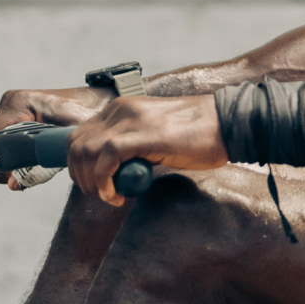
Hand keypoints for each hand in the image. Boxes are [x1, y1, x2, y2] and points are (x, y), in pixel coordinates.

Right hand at [0, 87, 113, 187]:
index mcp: (19, 104)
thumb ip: (38, 167)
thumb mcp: (65, 144)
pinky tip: (21, 165)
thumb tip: (13, 184)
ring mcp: (12, 108)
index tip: (9, 177)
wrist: (99, 102)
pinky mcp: (16, 114)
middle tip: (12, 179)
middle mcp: (11, 103)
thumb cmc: (88, 117)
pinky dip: (5, 154)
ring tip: (17, 174)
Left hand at [67, 95, 227, 205]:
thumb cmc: (200, 135)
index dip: (79, 162)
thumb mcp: (156, 134)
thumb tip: (118, 170)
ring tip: (109, 195)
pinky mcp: (141, 135)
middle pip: (76, 144)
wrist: (228, 124)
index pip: (81, 133)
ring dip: (91, 181)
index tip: (90, 181)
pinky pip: (105, 160)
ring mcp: (130, 121)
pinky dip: (104, 182)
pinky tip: (116, 194)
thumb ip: (134, 145)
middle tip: (98, 193)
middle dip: (80, 174)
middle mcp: (121, 110)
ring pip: (86, 153)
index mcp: (123, 108)